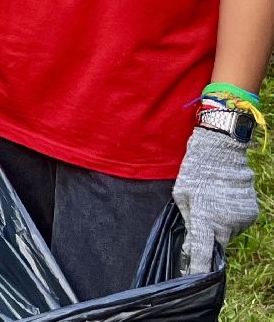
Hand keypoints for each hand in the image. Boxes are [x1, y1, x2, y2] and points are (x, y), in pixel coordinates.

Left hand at [174, 127, 258, 273]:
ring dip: (219, 225)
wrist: (222, 153)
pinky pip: (237, 223)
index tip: (195, 280)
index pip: (201, 252)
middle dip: (208, 239)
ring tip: (213, 202)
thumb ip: (186, 220)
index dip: (198, 268)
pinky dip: (230, 218)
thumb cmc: (195, 172)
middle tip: (202, 219)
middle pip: (216, 244)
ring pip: (227, 233)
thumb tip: (189, 240)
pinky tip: (224, 201)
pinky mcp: (251, 214)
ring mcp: (241, 220)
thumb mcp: (180, 195)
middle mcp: (226, 224)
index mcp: (204, 219)